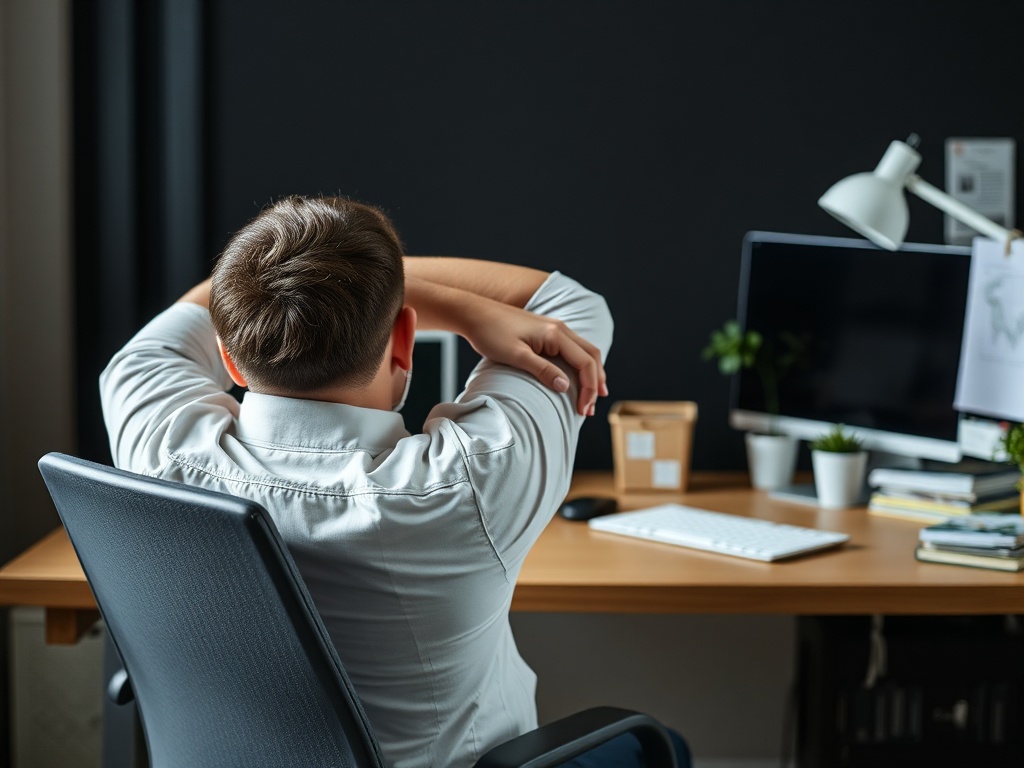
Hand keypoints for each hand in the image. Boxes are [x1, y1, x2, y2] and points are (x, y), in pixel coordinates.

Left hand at [464, 301, 607, 415]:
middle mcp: (560, 328)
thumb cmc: (491, 333)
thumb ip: (542, 370)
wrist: (474, 313)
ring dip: (591, 373)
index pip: (585, 362)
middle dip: (595, 383)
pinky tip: (577, 377)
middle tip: (590, 409)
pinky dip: (581, 365)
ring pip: (584, 351)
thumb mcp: (515, 355)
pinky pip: (573, 349)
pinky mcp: (546, 331)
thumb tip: (565, 386)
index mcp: (555, 334)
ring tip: (592, 396)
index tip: (583, 410)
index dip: (589, 388)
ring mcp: (554, 328)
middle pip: (591, 355)